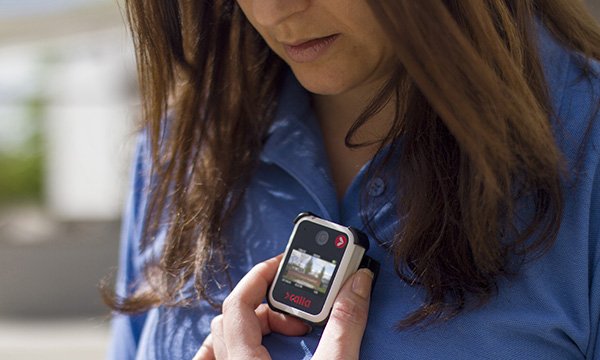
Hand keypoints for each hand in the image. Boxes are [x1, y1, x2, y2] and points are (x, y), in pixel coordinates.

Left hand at [193, 254, 373, 359]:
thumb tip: (358, 282)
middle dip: (269, 303)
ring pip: (226, 338)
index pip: (238, 301)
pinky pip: (222, 357)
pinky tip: (263, 345)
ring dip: (257, 323)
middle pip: (233, 316)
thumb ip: (346, 324)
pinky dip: (239, 341)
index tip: (286, 263)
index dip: (261, 274)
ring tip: (291, 330)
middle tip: (301, 313)